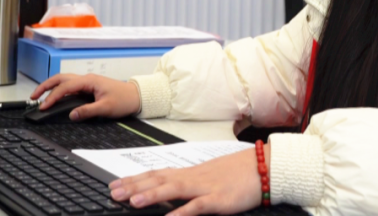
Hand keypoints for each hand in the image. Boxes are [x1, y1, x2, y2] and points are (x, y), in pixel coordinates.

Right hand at [28, 73, 139, 120]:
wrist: (136, 96)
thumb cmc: (124, 100)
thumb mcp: (106, 108)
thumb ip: (88, 111)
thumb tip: (72, 115)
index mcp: (89, 81)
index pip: (65, 87)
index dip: (52, 97)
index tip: (43, 106)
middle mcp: (86, 79)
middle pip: (60, 78)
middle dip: (45, 86)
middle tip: (33, 96)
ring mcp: (87, 82)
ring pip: (64, 80)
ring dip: (51, 86)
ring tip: (40, 96)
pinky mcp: (89, 87)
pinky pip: (70, 86)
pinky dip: (59, 90)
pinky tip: (55, 97)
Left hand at [108, 144, 268, 215]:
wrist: (263, 166)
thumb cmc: (237, 173)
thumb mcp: (208, 177)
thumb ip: (188, 184)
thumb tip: (168, 190)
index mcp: (189, 173)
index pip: (156, 174)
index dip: (134, 180)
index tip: (115, 185)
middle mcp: (193, 178)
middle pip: (159, 180)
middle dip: (134, 187)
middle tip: (113, 193)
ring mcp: (205, 188)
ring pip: (174, 190)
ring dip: (152, 195)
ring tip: (133, 202)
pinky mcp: (218, 200)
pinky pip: (197, 206)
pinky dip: (182, 212)